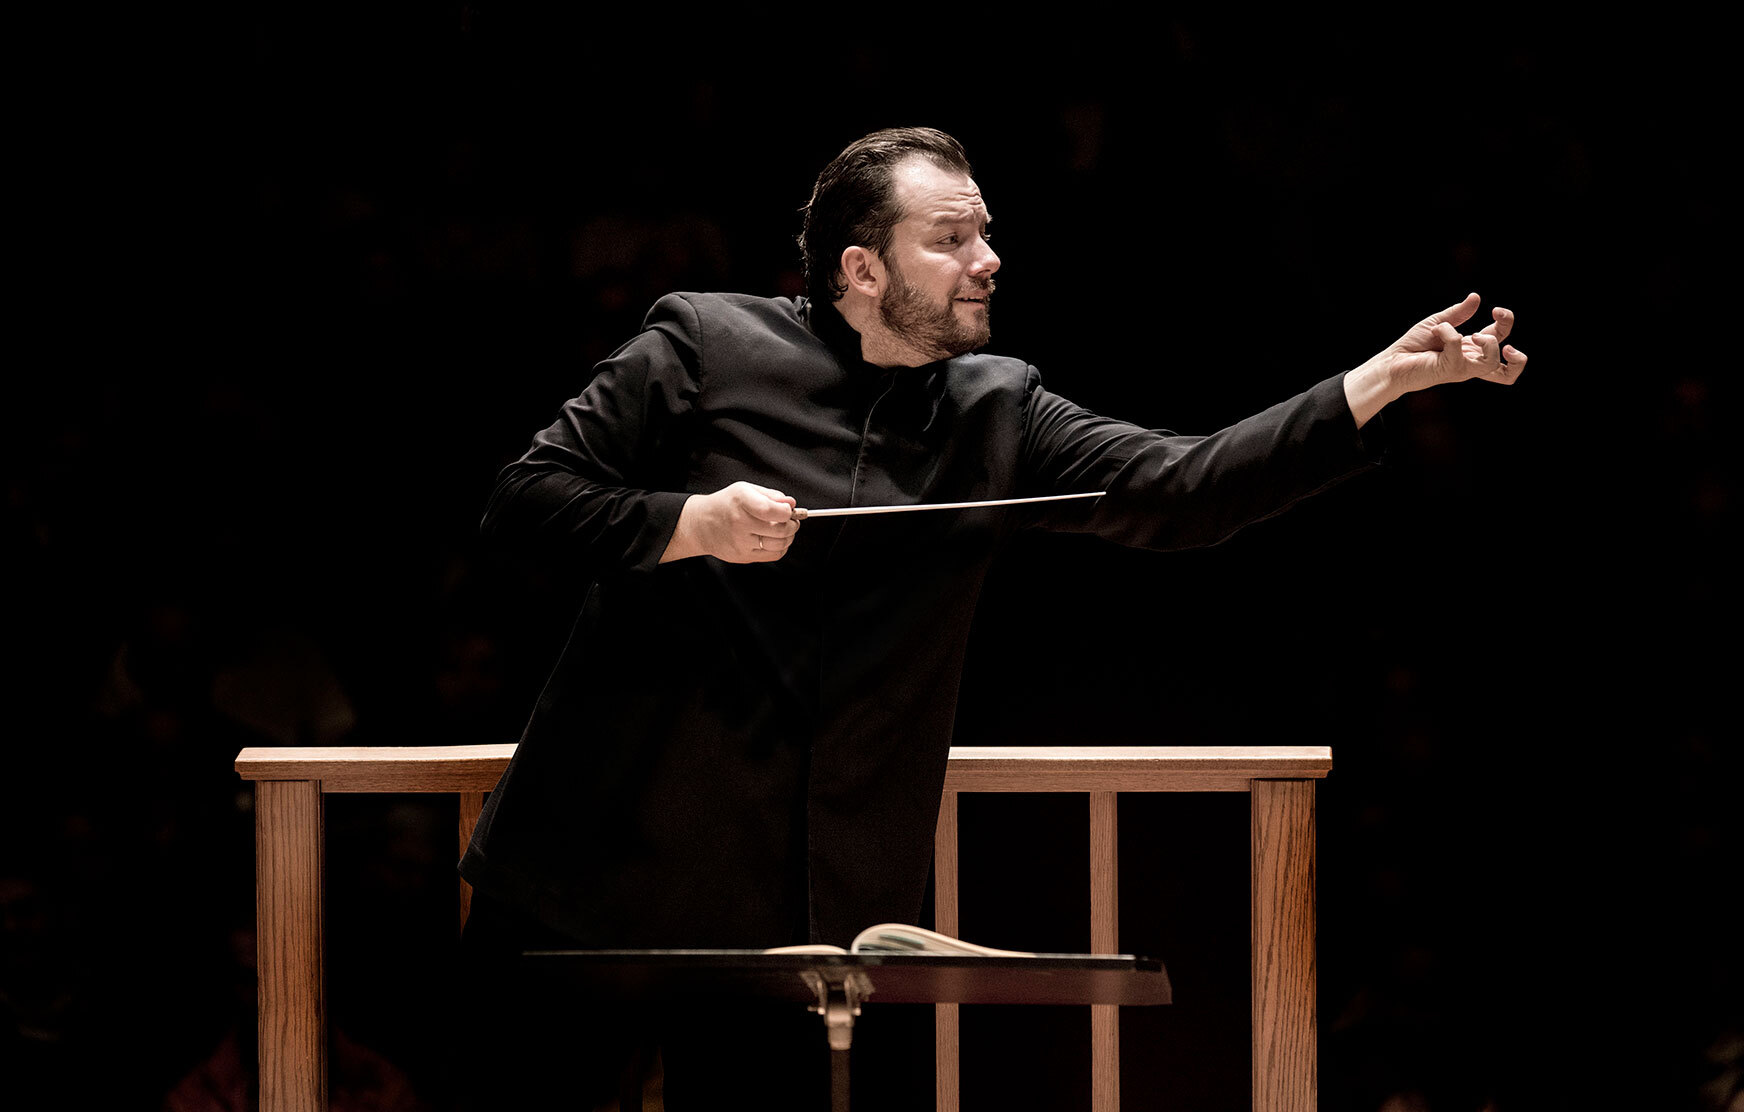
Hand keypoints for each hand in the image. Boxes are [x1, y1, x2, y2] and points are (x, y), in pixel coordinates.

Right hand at [660, 481, 801, 562]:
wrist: (702, 524)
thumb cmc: (725, 505)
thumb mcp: (745, 490)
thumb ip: (770, 495)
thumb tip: (791, 503)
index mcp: (741, 502)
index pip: (771, 510)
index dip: (787, 511)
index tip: (788, 510)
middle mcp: (740, 523)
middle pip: (779, 529)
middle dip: (792, 524)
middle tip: (791, 520)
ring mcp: (741, 542)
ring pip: (779, 544)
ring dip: (789, 537)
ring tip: (784, 529)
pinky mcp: (743, 556)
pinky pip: (773, 555)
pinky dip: (781, 548)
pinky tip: (776, 540)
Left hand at [1345, 293, 1527, 426]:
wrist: (1391, 363)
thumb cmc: (1412, 347)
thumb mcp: (1438, 323)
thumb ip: (1458, 313)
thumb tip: (1476, 297)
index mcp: (1471, 350)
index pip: (1499, 339)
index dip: (1506, 322)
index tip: (1496, 310)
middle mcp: (1470, 361)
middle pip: (1511, 369)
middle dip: (1516, 352)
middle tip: (1498, 336)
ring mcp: (1461, 368)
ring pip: (1492, 363)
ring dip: (1488, 342)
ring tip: (1471, 334)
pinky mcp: (1449, 370)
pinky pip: (1457, 347)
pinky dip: (1448, 332)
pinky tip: (1436, 331)